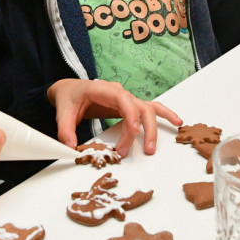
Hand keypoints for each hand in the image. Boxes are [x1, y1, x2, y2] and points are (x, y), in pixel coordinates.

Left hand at [47, 79, 182, 157]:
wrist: (70, 90)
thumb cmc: (68, 99)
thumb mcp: (62, 113)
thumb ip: (65, 130)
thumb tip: (70, 148)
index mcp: (101, 89)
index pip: (121, 97)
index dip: (130, 113)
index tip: (134, 130)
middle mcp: (118, 92)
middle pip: (139, 106)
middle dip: (144, 128)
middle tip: (144, 150)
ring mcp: (126, 98)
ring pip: (147, 109)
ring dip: (154, 127)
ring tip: (154, 147)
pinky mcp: (129, 106)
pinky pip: (150, 108)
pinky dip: (164, 115)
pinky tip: (177, 122)